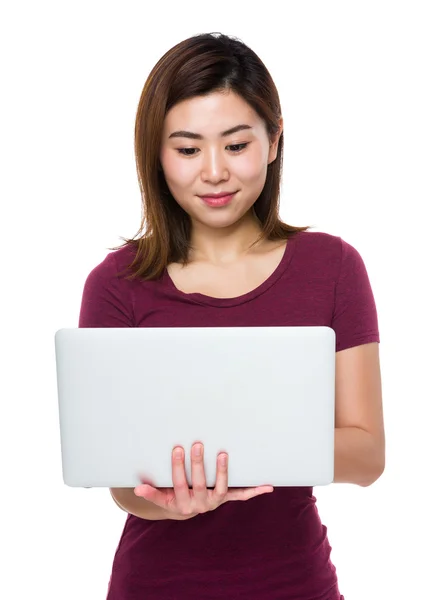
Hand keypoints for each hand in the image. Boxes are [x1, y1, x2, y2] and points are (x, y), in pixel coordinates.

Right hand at [134, 443, 273, 519]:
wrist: (188, 510)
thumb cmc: (173, 497)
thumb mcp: (162, 497)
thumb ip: (151, 492)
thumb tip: (137, 488)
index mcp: (182, 503)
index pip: (179, 483)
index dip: (178, 467)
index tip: (177, 448)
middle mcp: (200, 505)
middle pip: (199, 483)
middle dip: (198, 464)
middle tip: (197, 444)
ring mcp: (215, 502)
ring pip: (220, 488)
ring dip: (222, 472)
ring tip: (222, 454)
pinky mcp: (225, 498)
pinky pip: (240, 496)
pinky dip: (254, 492)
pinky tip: (268, 487)